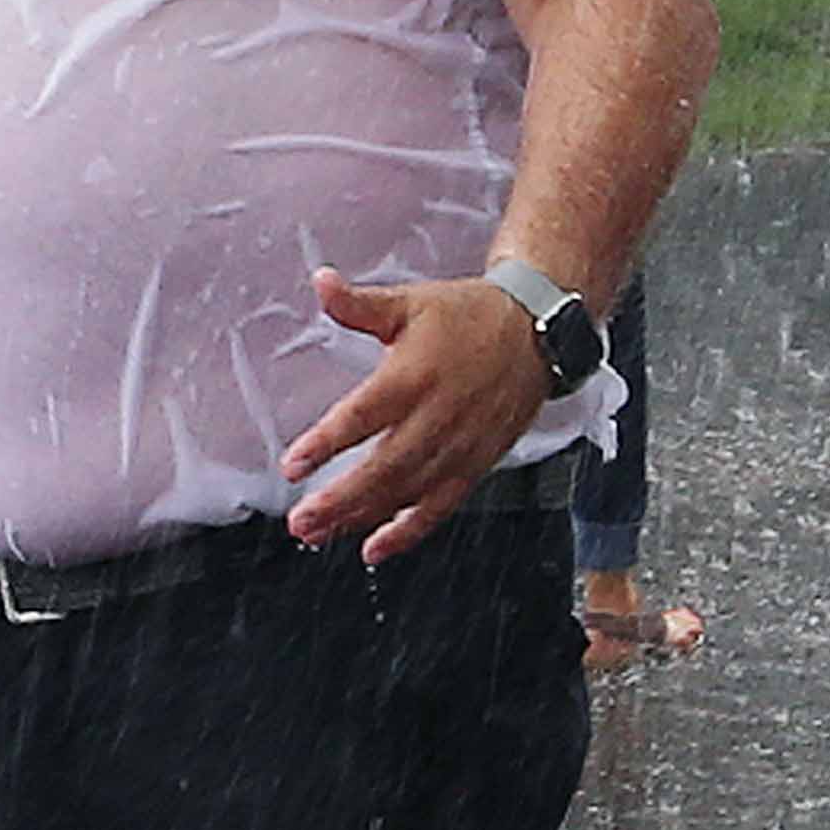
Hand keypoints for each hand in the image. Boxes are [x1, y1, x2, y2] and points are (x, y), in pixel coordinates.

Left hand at [282, 269, 549, 562]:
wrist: (538, 332)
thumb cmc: (469, 316)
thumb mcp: (410, 303)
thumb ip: (359, 304)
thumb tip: (321, 281)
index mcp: (415, 375)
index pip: (363, 415)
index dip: (327, 443)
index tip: (291, 465)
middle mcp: (438, 416)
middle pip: (384, 467)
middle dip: (339, 499)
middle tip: (300, 521)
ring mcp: (459, 445)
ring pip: (407, 492)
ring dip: (361, 518)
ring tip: (319, 534)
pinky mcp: (476, 463)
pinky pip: (441, 505)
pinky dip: (409, 530)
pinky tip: (375, 548)